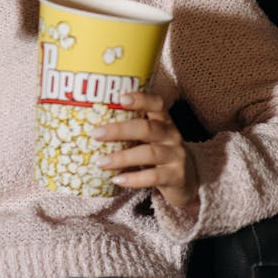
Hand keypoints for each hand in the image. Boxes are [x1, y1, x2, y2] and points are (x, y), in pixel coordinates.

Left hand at [94, 91, 198, 208]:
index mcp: (164, 120)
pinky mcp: (176, 176)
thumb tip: (91, 121)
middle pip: (147, 128)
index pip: (157, 103)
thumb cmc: (158, 152)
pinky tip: (117, 179)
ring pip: (148, 153)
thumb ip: (131, 126)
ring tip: (101, 162)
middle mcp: (172, 135)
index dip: (141, 99)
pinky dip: (133, 179)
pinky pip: (153, 177)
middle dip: (119, 130)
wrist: (187, 180)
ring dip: (122, 157)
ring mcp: (176, 156)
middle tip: (96, 134)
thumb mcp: (150, 136)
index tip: (121, 98)